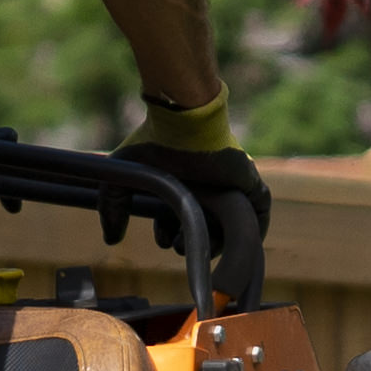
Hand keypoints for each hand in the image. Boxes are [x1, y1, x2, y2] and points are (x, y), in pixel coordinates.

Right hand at [127, 138, 269, 307]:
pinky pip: (259, 213)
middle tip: (178, 245)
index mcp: (183, 185)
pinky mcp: (251, 184)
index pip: (180, 218)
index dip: (169, 233)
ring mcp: (230, 185)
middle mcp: (207, 187)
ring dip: (215, 244)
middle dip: (191, 243)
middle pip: (204, 227)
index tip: (163, 239)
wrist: (185, 123)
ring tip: (199, 247)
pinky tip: (234, 241)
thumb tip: (111, 238)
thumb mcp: (123, 177)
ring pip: (228, 226)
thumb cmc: (155, 142)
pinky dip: (251, 230)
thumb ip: (112, 206)